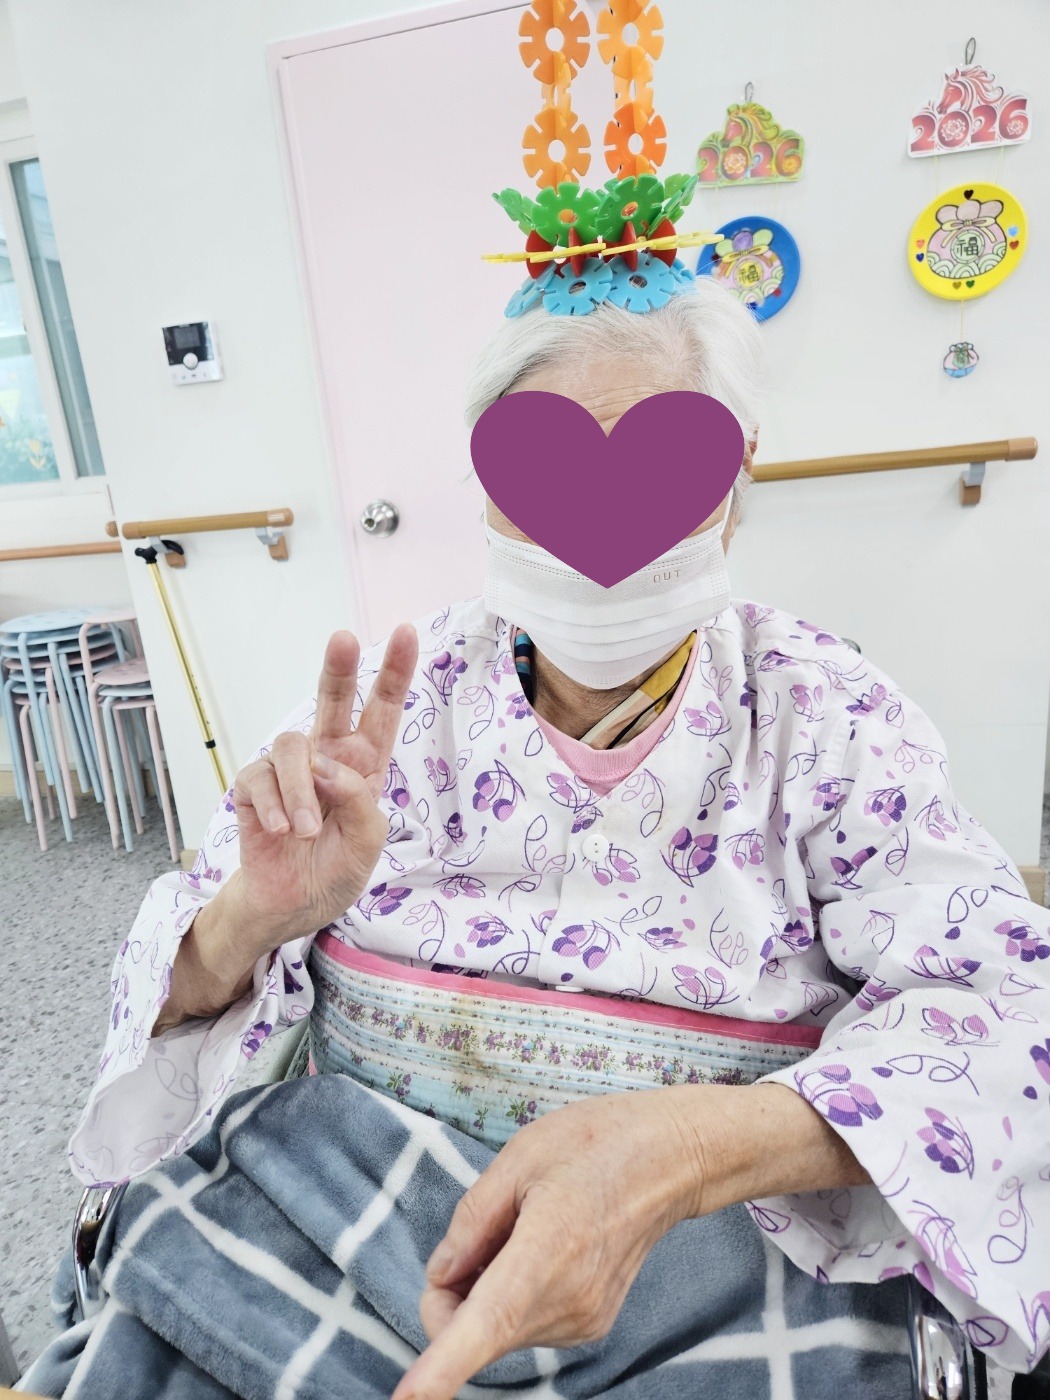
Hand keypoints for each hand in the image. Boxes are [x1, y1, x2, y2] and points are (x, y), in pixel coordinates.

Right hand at [231, 624, 417, 954]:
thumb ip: (358, 802)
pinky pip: (259, 777)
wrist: (291, 906)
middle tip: (342, 638)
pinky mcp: (254, 787)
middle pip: (333, 700)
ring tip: (303, 831)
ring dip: (299, 791)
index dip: (395, 672)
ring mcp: (290, 771)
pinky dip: (272, 805)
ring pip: (292, 746)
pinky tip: (279, 831)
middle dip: (339, 668)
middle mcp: (328, 757)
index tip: (405, 632)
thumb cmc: (335, 870)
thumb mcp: (367, 843)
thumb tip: (324, 767)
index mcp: (365, 765)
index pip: (382, 711)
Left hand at [391, 1083, 870, 1399]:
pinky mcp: (589, 1326)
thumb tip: (440, 1276)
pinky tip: (544, 1242)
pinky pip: (523, 1322)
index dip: (442, 1369)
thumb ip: (471, 1220)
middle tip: (480, 1227)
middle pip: (472, 1328)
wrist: (671, 1158)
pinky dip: (512, 1292)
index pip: (486, 1323)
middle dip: (452, 1290)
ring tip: (527, 1223)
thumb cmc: (596, 1143)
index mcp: (546, 1252)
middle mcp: (567, 1303)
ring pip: (495, 1327)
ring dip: (485, 1287)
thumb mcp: (520, 1156)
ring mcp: (581, 1321)